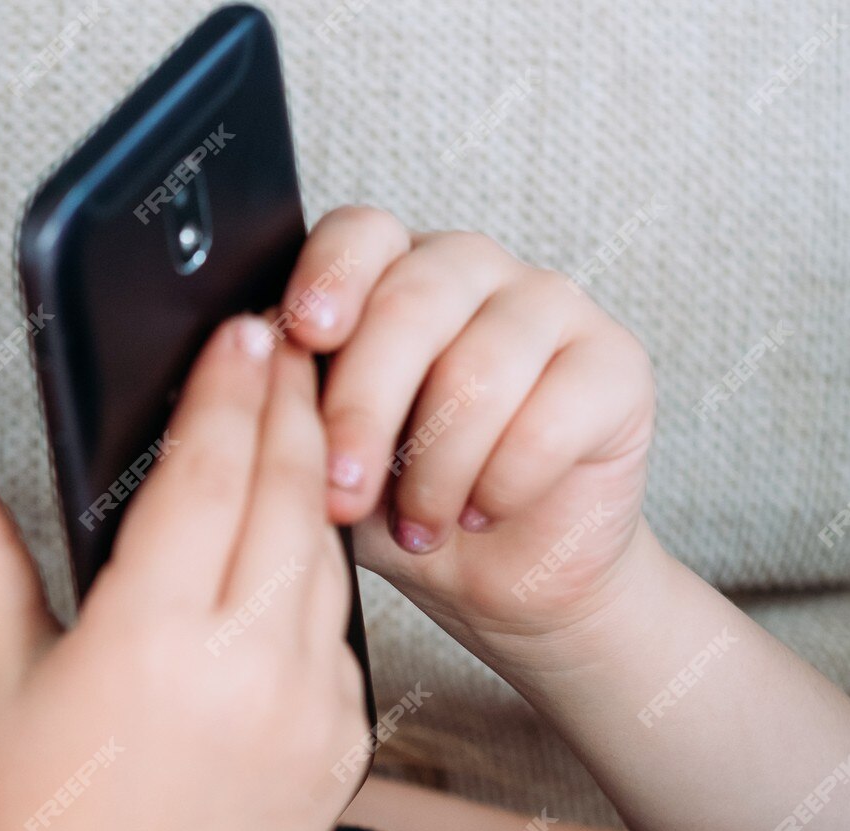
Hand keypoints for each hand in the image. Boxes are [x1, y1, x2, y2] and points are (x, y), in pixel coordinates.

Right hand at [0, 315, 365, 830]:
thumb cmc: (38, 826)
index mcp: (149, 638)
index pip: (210, 471)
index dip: (230, 386)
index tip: (242, 325)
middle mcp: (244, 666)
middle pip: (287, 491)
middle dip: (290, 401)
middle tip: (289, 336)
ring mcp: (309, 708)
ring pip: (326, 554)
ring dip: (315, 477)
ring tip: (296, 418)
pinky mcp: (343, 744)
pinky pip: (340, 629)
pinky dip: (317, 576)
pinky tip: (291, 544)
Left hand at [278, 206, 658, 650]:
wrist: (497, 576)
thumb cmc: (398, 508)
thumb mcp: (319, 463)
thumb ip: (290, 409)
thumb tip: (235, 381)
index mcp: (384, 275)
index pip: (357, 235)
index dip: (329, 278)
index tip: (304, 334)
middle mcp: (467, 271)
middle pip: (411, 303)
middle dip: (363, 410)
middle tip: (342, 492)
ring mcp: (548, 305)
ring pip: (479, 367)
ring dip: (435, 468)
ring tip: (418, 523)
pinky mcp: (614, 362)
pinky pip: (550, 414)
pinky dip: (503, 481)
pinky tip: (482, 510)